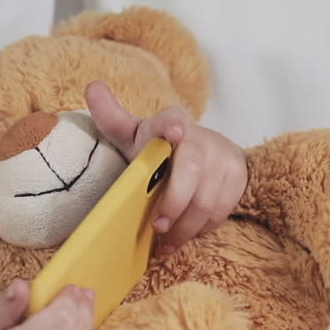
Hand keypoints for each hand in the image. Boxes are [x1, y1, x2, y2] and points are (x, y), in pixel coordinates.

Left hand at [85, 81, 246, 253]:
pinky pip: (220, 210)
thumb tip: (92, 86)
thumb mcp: (136, 134)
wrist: (211, 153)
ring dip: (185, 226)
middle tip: (159, 226)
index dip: (171, 126)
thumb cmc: (161, 148)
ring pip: (206, 199)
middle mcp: (199, 138)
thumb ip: (113, 118)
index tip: (173, 132)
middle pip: (191, 170)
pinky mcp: (237, 177)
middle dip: (174, 201)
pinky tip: (184, 236)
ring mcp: (221, 157)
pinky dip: (200, 228)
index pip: (171, 120)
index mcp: (169, 124)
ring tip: (167, 243)